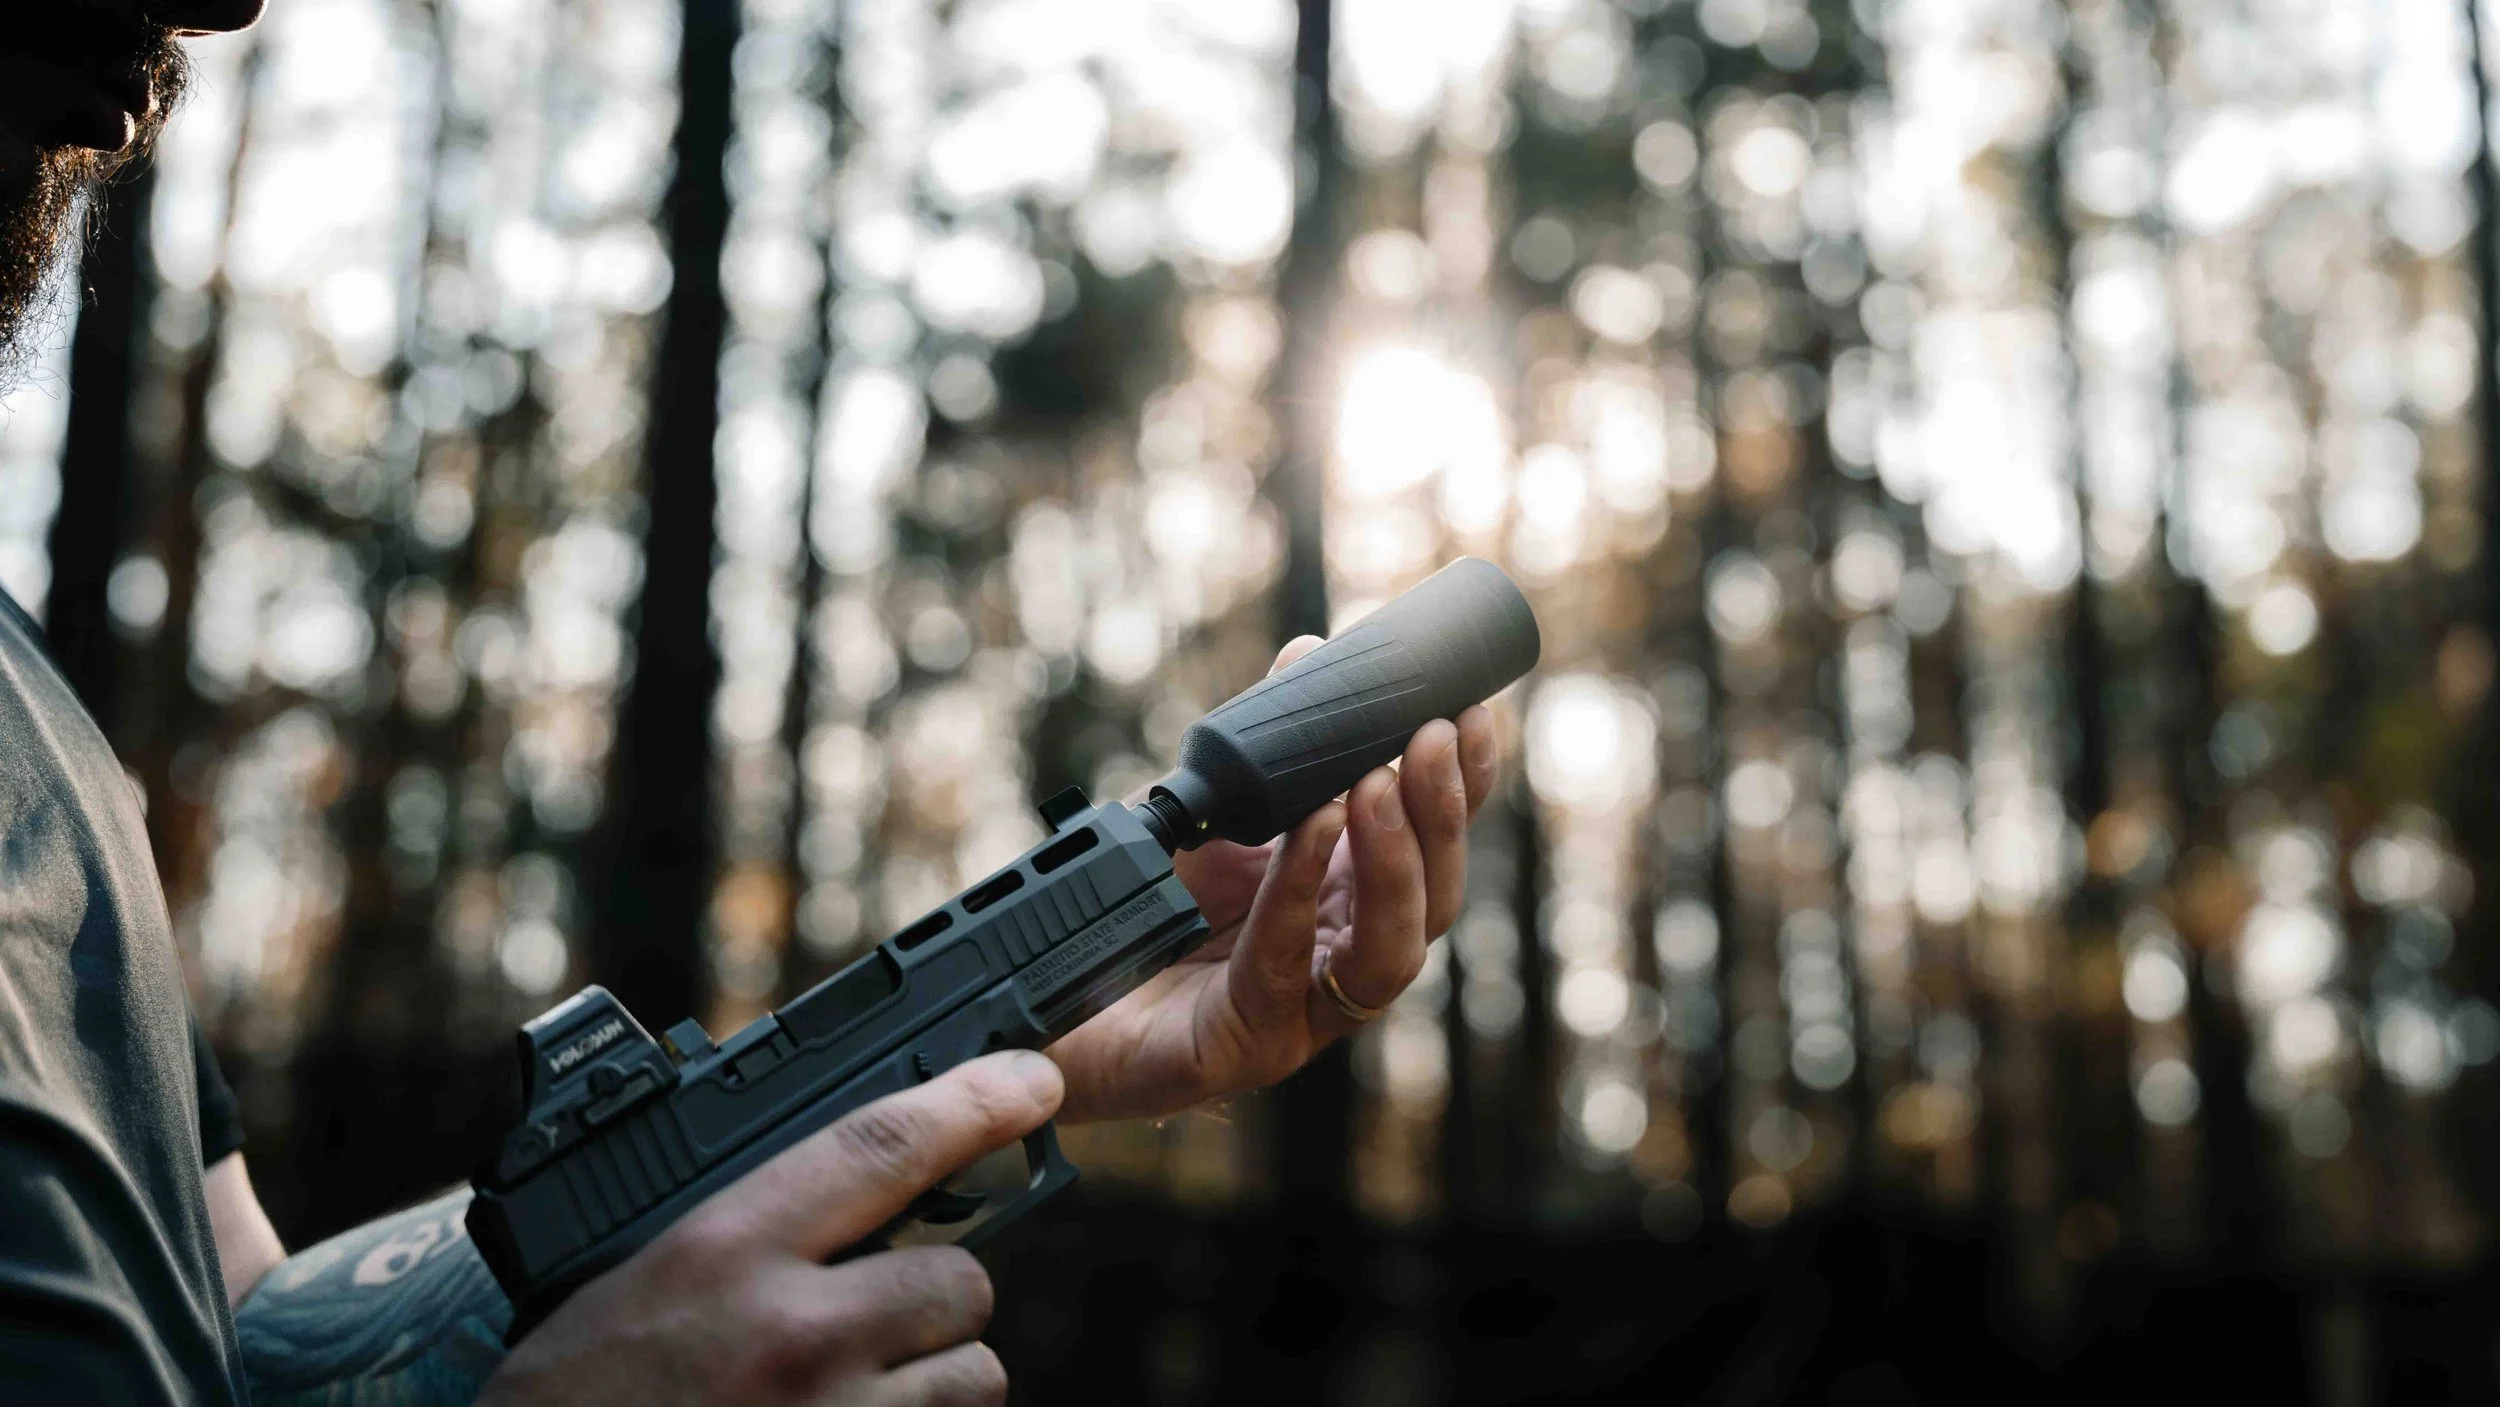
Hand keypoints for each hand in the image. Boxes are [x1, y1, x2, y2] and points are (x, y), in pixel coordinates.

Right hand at [477, 1051, 1063, 1406]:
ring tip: (851, 1390)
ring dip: (931, 1379)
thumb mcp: (636, 1275)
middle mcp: (793, 1334)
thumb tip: (862, 1174)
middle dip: (934, 1296)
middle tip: (871, 1316)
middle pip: (962, 1281)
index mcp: (725, 1251)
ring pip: (971, 1376)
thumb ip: (746, 1218)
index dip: (973, 1101)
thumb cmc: (574, 1396)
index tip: (1029, 1079)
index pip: (881, 1144)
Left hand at [1046, 637, 1499, 1125]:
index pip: (1432, 849)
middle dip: (1440, 814)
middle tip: (1432, 736)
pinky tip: (1311, 829)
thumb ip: (1266, 746)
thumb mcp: (1212, 814)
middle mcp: (1343, 960)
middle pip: (1432, 899)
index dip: (1464, 787)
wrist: (1052, 1005)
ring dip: (1395, 861)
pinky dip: (1299, 890)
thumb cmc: (1142, 915)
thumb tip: (1311, 651)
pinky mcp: (1247, 1046)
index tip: (1473, 715)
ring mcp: (1303, 1013)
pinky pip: (1284, 965)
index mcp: (1350, 905)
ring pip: (1390, 951)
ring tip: (1378, 782)